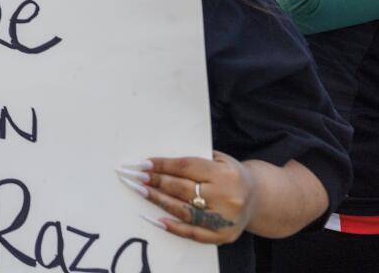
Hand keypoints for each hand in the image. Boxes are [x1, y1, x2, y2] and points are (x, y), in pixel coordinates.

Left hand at [122, 152, 254, 244]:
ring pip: (184, 211)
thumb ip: (195, 160)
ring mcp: (225, 219)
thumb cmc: (231, 175)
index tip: (142, 163)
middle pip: (182, 189)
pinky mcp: (223, 236)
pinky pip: (194, 234)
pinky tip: (157, 219)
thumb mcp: (220, 160)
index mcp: (225, 174)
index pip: (186, 168)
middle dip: (155, 181)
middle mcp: (227, 197)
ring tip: (141, 191)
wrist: (260, 198)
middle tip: (135, 176)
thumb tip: (158, 161)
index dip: (162, 165)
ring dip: (159, 201)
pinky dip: (174, 227)